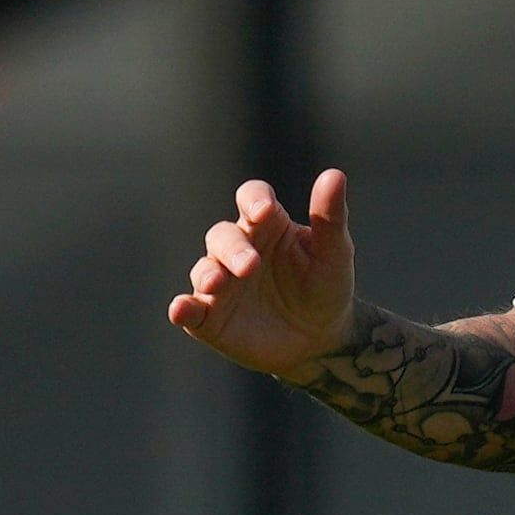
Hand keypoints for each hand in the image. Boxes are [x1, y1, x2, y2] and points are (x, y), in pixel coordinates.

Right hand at [168, 169, 358, 378]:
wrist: (321, 340)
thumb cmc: (326, 286)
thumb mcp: (335, 253)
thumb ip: (331, 217)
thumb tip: (334, 175)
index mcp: (267, 224)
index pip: (252, 198)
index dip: (253, 199)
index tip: (264, 210)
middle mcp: (238, 248)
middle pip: (222, 235)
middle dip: (233, 248)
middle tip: (250, 265)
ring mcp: (222, 283)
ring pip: (204, 269)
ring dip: (207, 274)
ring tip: (217, 283)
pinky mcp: (211, 318)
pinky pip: (190, 311)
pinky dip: (182, 309)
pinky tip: (180, 309)